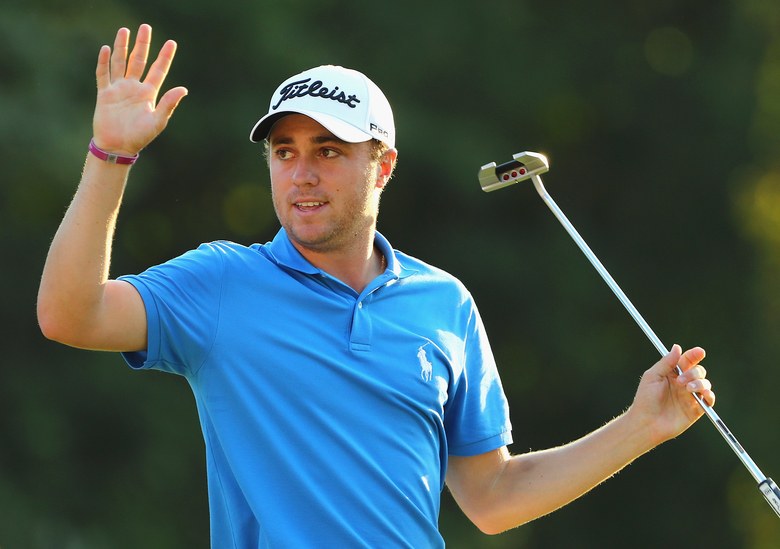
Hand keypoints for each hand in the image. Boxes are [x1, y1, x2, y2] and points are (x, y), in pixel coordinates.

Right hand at [92, 24, 187, 155]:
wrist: (118, 148)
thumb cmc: (140, 137)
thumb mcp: (158, 121)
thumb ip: (169, 104)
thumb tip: (183, 89)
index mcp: (149, 93)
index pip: (158, 70)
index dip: (165, 56)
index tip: (172, 42)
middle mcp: (134, 88)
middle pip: (139, 60)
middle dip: (143, 44)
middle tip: (146, 27)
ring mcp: (119, 89)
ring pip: (120, 62)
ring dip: (122, 47)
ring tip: (125, 30)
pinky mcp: (104, 94)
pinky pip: (103, 74)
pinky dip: (103, 62)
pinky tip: (105, 49)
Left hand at [627, 344, 714, 445]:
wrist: (646, 423)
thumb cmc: (645, 400)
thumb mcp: (652, 377)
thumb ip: (666, 362)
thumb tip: (677, 347)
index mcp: (672, 374)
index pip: (687, 361)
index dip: (694, 355)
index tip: (699, 352)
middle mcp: (683, 384)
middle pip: (698, 371)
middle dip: (693, 372)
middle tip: (680, 381)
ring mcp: (690, 396)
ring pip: (705, 383)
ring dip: (700, 383)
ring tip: (687, 388)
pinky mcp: (696, 410)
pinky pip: (709, 400)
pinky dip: (709, 395)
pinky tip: (703, 394)